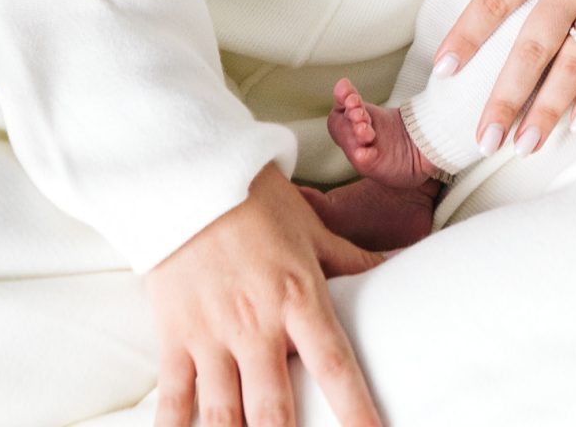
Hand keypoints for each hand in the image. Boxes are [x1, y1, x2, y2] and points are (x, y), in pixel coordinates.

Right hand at [145, 164, 382, 426]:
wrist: (185, 173)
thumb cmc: (253, 199)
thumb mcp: (310, 228)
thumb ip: (353, 261)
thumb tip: (402, 262)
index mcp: (297, 296)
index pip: (334, 366)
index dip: (356, 410)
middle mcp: (255, 324)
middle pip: (274, 408)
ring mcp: (210, 334)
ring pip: (223, 414)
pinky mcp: (173, 336)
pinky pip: (173, 399)